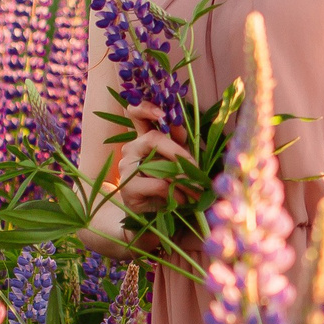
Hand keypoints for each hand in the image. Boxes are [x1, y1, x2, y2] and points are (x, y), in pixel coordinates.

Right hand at [107, 103, 188, 218]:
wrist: (149, 216)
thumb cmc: (166, 185)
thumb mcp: (177, 161)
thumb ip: (179, 142)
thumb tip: (179, 125)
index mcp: (143, 138)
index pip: (137, 114)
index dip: (146, 107)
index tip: (164, 114)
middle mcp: (131, 148)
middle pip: (153, 137)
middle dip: (179, 151)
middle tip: (196, 168)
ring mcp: (126, 166)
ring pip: (158, 163)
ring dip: (181, 176)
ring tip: (195, 190)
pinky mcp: (128, 187)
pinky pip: (158, 184)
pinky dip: (175, 193)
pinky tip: (181, 200)